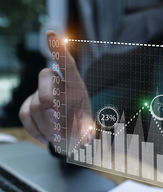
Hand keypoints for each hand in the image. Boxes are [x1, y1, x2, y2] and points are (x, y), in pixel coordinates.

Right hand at [19, 31, 92, 145]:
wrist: (68, 136)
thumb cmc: (80, 124)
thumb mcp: (88, 125)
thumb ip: (88, 128)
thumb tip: (88, 136)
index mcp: (75, 84)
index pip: (67, 64)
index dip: (58, 50)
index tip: (51, 33)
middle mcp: (56, 84)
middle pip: (45, 78)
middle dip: (48, 99)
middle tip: (57, 121)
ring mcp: (39, 94)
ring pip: (36, 104)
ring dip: (47, 124)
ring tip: (59, 137)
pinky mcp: (28, 106)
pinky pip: (26, 115)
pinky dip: (36, 130)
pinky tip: (47, 138)